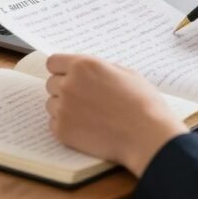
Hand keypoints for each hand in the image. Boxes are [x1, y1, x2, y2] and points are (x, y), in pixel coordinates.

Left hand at [45, 54, 186, 176]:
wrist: (146, 136)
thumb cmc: (142, 104)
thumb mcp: (125, 74)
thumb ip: (100, 69)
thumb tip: (87, 71)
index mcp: (83, 66)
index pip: (53, 62)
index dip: (61, 69)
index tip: (67, 76)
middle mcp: (69, 84)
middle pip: (51, 83)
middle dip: (64, 89)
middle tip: (84, 98)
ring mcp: (63, 108)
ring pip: (52, 104)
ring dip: (64, 107)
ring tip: (88, 115)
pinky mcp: (62, 130)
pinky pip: (54, 123)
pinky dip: (66, 126)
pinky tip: (85, 128)